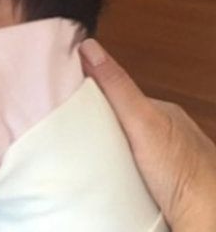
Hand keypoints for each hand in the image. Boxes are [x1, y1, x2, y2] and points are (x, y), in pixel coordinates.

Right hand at [80, 39, 215, 231]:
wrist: (204, 218)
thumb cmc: (186, 175)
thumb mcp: (143, 121)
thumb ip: (117, 86)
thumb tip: (90, 48)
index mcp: (159, 111)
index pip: (114, 91)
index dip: (87, 90)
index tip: (61, 90)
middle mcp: (160, 133)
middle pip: (113, 119)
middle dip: (91, 123)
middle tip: (66, 127)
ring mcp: (156, 160)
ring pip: (118, 145)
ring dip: (100, 150)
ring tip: (79, 153)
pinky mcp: (152, 184)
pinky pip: (123, 170)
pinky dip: (110, 171)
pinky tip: (100, 175)